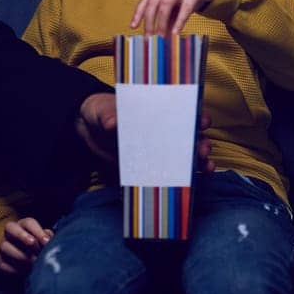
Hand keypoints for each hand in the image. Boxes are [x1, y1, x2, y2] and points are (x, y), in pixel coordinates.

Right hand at [0, 216, 52, 274]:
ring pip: (4, 246)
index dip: (37, 231)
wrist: (23, 257)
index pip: (28, 223)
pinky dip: (13, 268)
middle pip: (10, 227)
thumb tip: (50, 241)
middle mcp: (10, 233)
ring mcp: (2, 246)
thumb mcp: (43, 239)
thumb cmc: (37, 245)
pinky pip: (2, 263)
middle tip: (33, 244)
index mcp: (23, 225)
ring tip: (32, 262)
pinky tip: (25, 271)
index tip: (46, 241)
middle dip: (22, 235)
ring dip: (19, 254)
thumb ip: (47, 237)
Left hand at [75, 92, 214, 171]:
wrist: (87, 130)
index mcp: (157, 111)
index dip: (196, 115)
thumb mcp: (103, 110)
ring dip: (199, 161)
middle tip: (204, 150)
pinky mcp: (150, 166)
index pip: (183, 112)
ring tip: (206, 167)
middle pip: (190, 136)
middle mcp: (163, 130)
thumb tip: (112, 123)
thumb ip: (109, 115)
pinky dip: (184, 178)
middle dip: (201, 142)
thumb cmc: (101, 112)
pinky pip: (171, 173)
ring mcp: (158, 149)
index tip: (203, 121)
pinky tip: (194, 182)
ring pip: (186, 155)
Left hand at [130, 0, 223, 35]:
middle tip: (149, 38)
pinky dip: (178, 22)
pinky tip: (176, 33)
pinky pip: (185, 8)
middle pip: (153, 2)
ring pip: (165, 4)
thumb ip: (169, 16)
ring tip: (161, 38)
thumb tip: (160, 36)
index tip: (133, 27)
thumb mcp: (177, 1)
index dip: (138, 13)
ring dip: (161, 23)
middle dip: (149, 22)